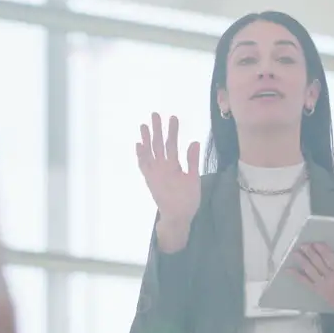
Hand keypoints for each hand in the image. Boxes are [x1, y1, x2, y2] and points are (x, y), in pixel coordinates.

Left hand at [136, 112, 200, 230]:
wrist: (174, 217)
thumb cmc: (187, 199)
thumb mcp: (194, 180)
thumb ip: (192, 161)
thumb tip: (194, 142)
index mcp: (171, 167)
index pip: (171, 144)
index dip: (172, 130)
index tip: (173, 117)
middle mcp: (158, 168)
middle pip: (157, 145)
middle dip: (156, 129)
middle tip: (154, 115)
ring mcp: (151, 174)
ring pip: (147, 152)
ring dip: (145, 138)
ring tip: (143, 126)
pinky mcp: (149, 179)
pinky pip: (142, 164)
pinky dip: (140, 154)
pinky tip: (139, 146)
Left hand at [294, 244, 333, 332]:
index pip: (330, 259)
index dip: (323, 250)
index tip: (316, 243)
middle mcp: (332, 278)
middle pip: (318, 263)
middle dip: (310, 253)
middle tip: (303, 244)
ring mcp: (324, 285)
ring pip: (311, 271)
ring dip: (302, 261)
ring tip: (295, 253)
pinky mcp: (319, 291)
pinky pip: (306, 283)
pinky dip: (297, 276)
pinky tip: (289, 270)